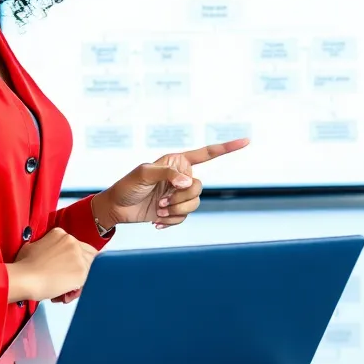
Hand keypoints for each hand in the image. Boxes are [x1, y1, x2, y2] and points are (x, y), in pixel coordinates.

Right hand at [7, 228, 97, 302]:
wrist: (25, 278)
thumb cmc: (24, 266)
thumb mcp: (32, 246)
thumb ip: (45, 247)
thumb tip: (47, 254)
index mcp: (61, 234)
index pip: (76, 245)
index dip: (73, 259)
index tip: (66, 267)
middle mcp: (72, 242)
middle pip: (87, 255)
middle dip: (78, 268)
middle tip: (67, 279)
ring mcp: (79, 255)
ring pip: (89, 268)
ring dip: (78, 279)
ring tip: (63, 289)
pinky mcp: (82, 271)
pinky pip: (87, 281)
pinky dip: (77, 290)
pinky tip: (64, 294)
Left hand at [93, 138, 249, 228]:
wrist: (117, 208)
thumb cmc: (127, 186)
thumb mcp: (144, 174)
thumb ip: (167, 175)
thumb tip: (188, 182)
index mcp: (177, 161)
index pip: (207, 154)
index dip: (227, 148)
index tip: (247, 141)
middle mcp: (181, 177)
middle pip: (198, 187)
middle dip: (181, 199)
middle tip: (161, 202)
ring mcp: (179, 194)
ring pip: (194, 204)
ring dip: (175, 211)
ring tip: (158, 211)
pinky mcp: (175, 210)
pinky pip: (184, 218)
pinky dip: (171, 222)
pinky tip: (156, 222)